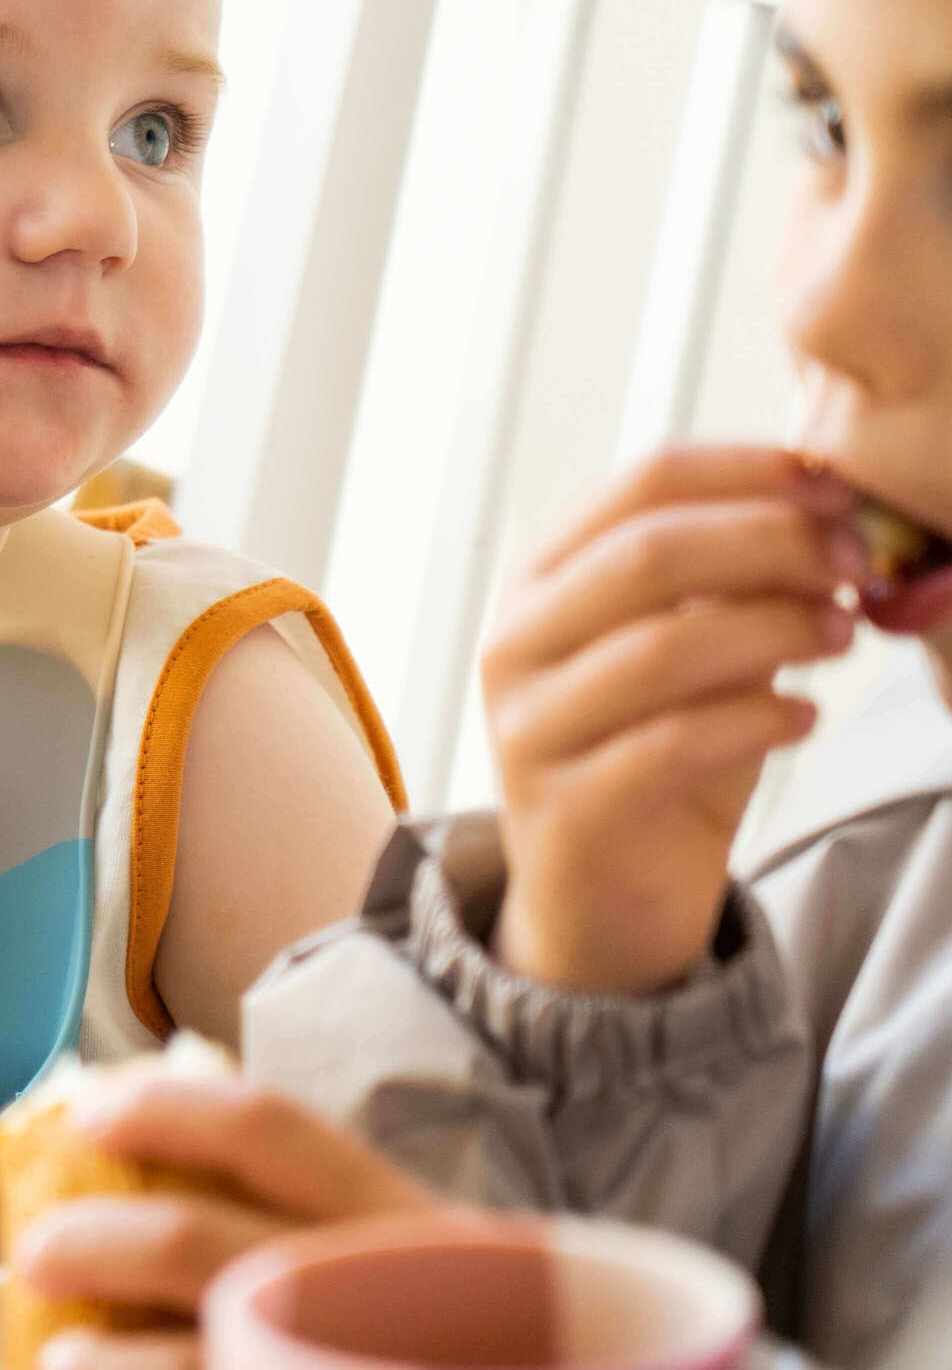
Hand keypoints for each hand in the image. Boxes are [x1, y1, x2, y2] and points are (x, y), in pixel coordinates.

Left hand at [13, 1075, 434, 1369]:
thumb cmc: (483, 1343)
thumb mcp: (431, 1256)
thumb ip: (324, 1204)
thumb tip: (167, 1134)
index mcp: (400, 1219)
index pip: (265, 1130)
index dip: (162, 1109)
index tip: (85, 1116)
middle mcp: (382, 1293)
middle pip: (196, 1243)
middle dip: (93, 1242)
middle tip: (37, 1253)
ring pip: (198, 1369)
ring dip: (105, 1368)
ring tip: (59, 1366)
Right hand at [479, 446, 860, 994]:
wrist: (604, 897)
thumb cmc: (655, 755)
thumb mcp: (693, 653)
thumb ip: (735, 585)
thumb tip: (828, 512)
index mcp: (541, 582)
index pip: (641, 485)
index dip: (748, 472)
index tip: (838, 487)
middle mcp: (515, 644)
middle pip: (648, 554)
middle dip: (771, 544)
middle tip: (854, 561)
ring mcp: (528, 727)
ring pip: (660, 647)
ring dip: (776, 628)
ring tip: (845, 632)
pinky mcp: (565, 807)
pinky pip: (671, 744)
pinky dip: (757, 719)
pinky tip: (805, 715)